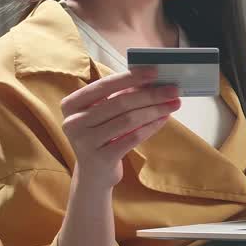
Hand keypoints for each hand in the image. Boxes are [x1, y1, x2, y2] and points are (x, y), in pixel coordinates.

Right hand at [61, 67, 179, 189]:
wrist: (94, 174)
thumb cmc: (103, 135)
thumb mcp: (105, 114)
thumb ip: (122, 95)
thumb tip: (152, 80)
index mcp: (71, 104)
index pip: (103, 86)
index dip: (129, 77)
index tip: (154, 71)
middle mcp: (73, 122)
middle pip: (119, 103)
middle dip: (150, 95)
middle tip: (173, 90)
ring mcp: (85, 142)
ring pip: (128, 120)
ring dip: (155, 110)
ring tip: (174, 104)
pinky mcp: (100, 158)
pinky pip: (132, 138)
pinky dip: (151, 127)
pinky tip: (164, 119)